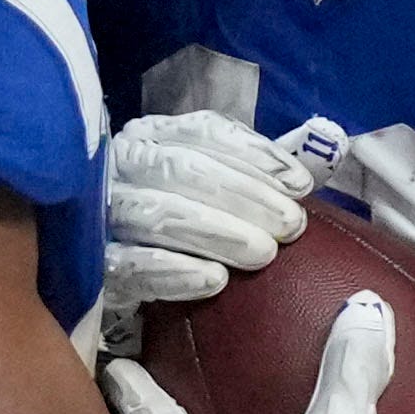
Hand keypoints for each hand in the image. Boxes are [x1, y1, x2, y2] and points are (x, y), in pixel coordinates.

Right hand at [95, 104, 313, 333]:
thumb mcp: (218, 179)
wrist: (117, 262)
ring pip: (157, 214)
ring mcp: (102, 210)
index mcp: (154, 135)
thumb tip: (321, 152)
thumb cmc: (183, 214)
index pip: (205, 133)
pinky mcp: (93, 262)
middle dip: (245, 197)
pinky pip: (129, 265)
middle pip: (182, 170)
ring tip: (263, 254)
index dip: (256, 155)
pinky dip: (173, 271)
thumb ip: (262, 166)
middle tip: (291, 226)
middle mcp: (123, 162)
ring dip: (216, 232)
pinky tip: (214, 280)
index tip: (300, 185)